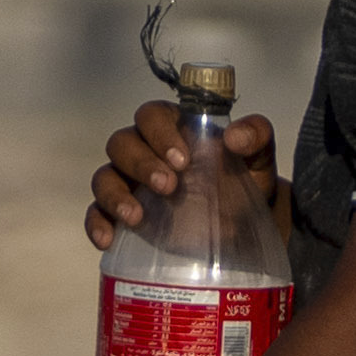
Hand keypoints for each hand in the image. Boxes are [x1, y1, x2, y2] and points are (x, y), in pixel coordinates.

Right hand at [84, 96, 285, 246]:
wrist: (244, 229)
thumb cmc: (245, 184)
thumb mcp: (259, 160)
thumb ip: (256, 137)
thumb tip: (234, 137)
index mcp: (173, 129)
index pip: (152, 116)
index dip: (160, 133)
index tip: (182, 160)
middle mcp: (144, 151)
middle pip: (122, 143)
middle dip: (141, 163)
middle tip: (168, 187)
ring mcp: (129, 184)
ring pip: (104, 176)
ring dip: (115, 194)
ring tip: (137, 218)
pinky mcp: (121, 216)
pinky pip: (96, 213)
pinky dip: (97, 223)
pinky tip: (107, 240)